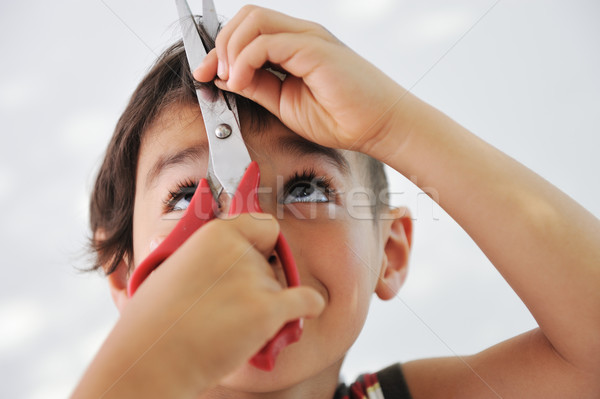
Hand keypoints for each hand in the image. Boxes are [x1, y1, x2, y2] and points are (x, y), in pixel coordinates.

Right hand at [73, 214, 323, 397]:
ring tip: (231, 326)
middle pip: (270, 263)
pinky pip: (306, 301)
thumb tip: (233, 256)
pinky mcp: (266, 310)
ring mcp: (254, 280)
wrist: (149, 361)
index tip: (257, 256)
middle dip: (259, 282)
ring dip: (267, 306)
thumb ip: (208, 257)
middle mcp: (238, 251)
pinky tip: (307, 309)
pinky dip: (308, 306)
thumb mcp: (173, 268)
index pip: (263, 226)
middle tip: (231, 306)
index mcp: (215, 234)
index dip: (261, 244)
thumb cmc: (154, 321)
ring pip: (280, 288)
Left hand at [194, 6, 412, 157]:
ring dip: (230, 49)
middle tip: (208, 73)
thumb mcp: (285, 104)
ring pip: (253, 21)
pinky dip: (245, 60)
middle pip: (247, 16)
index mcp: (294, 46)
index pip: (248, 29)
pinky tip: (240, 81)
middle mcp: (300, 35)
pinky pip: (267, 42)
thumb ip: (257, 86)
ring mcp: (309, 38)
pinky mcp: (315, 48)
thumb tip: (225, 76)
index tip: (203, 72)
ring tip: (228, 79)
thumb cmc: (341, 118)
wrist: (379, 127)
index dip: (220, 47)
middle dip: (219, 43)